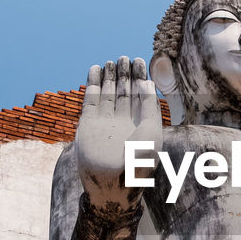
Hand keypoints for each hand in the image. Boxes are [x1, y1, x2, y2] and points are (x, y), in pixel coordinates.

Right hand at [76, 57, 162, 213]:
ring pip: (107, 94)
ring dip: (109, 77)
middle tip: (124, 57)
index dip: (139, 77)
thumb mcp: (152, 131)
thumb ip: (150, 106)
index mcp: (141, 125)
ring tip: (110, 61)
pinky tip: (95, 70)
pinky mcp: (88, 125)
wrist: (114, 182)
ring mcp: (105, 124)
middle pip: (123, 92)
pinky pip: (90, 101)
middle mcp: (123, 123)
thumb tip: (148, 83)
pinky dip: (92, 85)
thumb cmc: (139, 160)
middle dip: (124, 74)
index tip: (139, 60)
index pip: (140, 95)